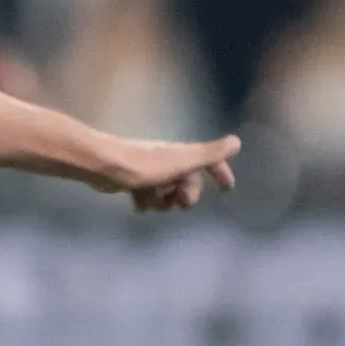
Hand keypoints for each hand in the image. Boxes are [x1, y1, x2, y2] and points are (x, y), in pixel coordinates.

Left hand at [93, 134, 240, 212]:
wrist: (107, 167)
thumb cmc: (148, 165)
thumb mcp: (185, 160)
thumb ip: (211, 153)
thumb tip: (237, 142)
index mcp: (183, 155)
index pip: (210, 161)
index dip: (220, 173)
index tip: (227, 189)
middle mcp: (168, 161)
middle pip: (188, 186)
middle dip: (186, 196)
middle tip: (176, 199)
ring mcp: (150, 172)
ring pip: (167, 196)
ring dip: (162, 202)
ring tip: (151, 198)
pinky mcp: (132, 181)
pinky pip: (146, 198)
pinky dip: (145, 203)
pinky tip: (137, 203)